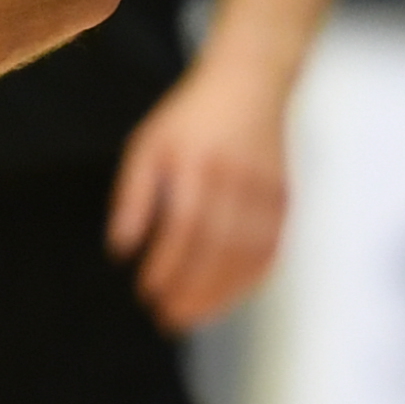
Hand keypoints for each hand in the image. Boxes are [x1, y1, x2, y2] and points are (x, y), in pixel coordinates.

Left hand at [107, 55, 289, 330]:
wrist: (248, 84)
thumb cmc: (188, 118)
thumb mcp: (148, 143)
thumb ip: (133, 195)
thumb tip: (120, 247)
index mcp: (196, 163)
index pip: (184, 227)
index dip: (167, 266)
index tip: (147, 294)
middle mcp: (235, 179)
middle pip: (217, 248)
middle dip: (192, 291)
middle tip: (169, 320)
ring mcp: (266, 190)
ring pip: (247, 255)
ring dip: (221, 293)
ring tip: (194, 317)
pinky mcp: (284, 199)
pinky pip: (271, 248)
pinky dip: (251, 278)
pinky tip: (230, 296)